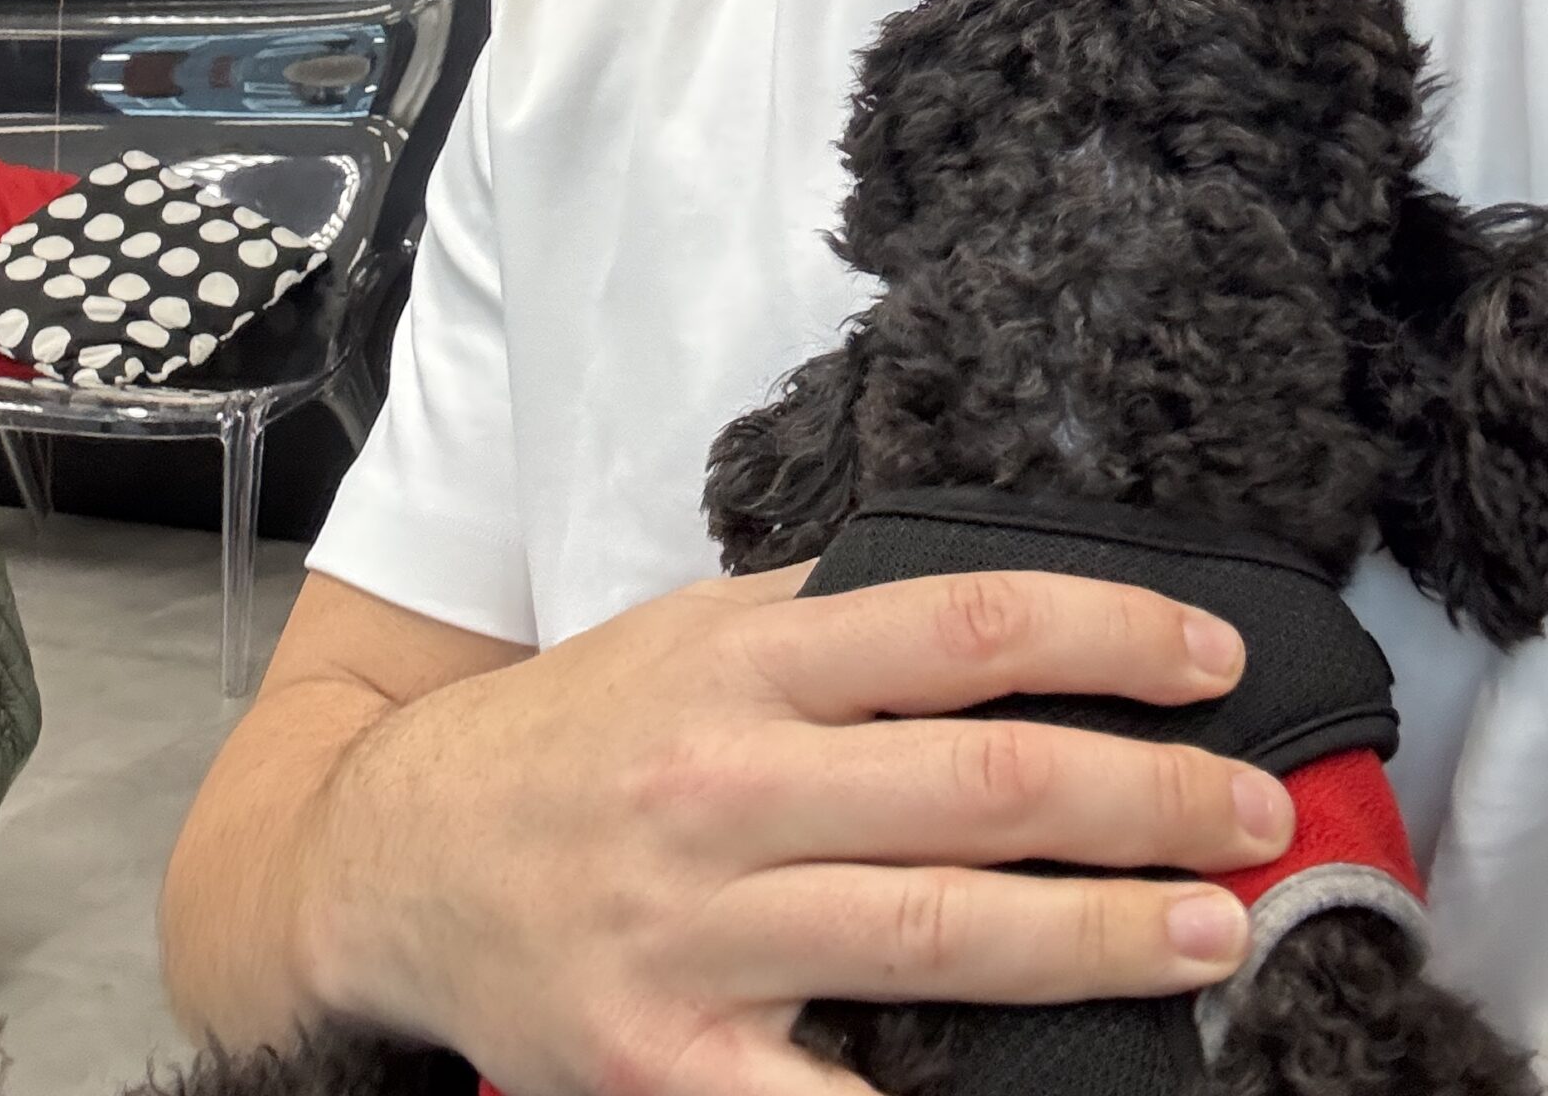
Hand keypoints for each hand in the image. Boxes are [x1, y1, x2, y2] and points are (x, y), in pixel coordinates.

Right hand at [295, 562, 1291, 1095]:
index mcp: (738, 659)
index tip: (1209, 661)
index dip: (1106, 637)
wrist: (396, 854)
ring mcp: (694, 929)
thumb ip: (825, 614)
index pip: (959, 625)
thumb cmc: (570, 737)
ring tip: (1213, 930)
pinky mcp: (663, 1060)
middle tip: (1257, 812)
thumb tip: (994, 607)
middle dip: (1147, 800)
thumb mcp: (685, 629)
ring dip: (1099, 937)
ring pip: (937, 932)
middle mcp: (723, 783)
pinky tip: (1044, 1094)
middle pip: (980, 784)